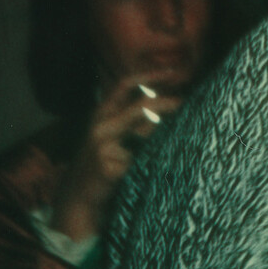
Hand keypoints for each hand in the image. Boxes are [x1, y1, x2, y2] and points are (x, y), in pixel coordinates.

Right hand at [51, 77, 181, 243]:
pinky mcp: (109, 167)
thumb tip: (169, 103)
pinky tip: (161, 161)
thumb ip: (133, 120)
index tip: (173, 71)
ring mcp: (103, 146)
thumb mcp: (113, 135)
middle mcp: (100, 125)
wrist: (81, 196)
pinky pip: (141, 158)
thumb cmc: (103, 162)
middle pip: (140, 106)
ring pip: (144, 132)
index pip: (125, 84)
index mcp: (102, 113)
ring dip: (164, 131)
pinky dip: (154, 159)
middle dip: (167, 103)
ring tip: (181, 131)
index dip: (149, 75)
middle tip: (186, 103)